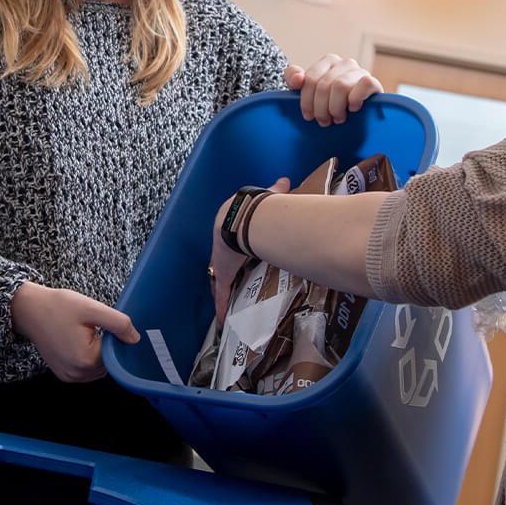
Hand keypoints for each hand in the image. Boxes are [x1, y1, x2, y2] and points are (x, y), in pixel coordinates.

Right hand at [10, 282, 139, 381]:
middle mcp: (77, 374)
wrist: (29, 310)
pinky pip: (85, 370)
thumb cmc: (58, 306)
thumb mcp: (91, 309)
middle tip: (90, 326)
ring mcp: (69, 377)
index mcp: (86, 360)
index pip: (115, 353)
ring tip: (82, 333)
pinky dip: (86, 358)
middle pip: (107, 363)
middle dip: (104, 346)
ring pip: (97, 368)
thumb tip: (135, 339)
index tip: (101, 324)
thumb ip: (118, 324)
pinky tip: (76, 341)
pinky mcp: (63, 375)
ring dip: (96, 353)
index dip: (113, 337)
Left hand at [209, 177, 290, 327]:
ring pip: (221, 282)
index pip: (232, 243)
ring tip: (226, 307)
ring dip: (223, 292)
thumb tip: (285, 181)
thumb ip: (275, 191)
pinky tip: (221, 322)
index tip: (237, 255)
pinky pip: (222, 295)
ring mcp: (222, 264)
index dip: (233, 250)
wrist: (239, 218)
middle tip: (232, 282)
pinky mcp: (223, 277)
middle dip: (227, 273)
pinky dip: (221, 308)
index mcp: (232, 232)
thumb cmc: (251, 209)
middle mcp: (224, 249)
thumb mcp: (265, 199)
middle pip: (225, 264)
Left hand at [284, 55, 381, 125]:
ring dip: (336, 107)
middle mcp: (345, 63)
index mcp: (328, 61)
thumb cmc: (331, 103)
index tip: (308, 116)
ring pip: (340, 86)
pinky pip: (364, 84)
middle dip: (320, 108)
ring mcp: (360, 72)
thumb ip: (294, 79)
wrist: (361, 116)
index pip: (310, 78)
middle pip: (324, 84)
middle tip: (324, 121)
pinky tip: (353, 109)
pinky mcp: (374, 82)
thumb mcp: (309, 92)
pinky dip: (355, 99)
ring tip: (337, 118)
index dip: (306, 100)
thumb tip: (297, 79)